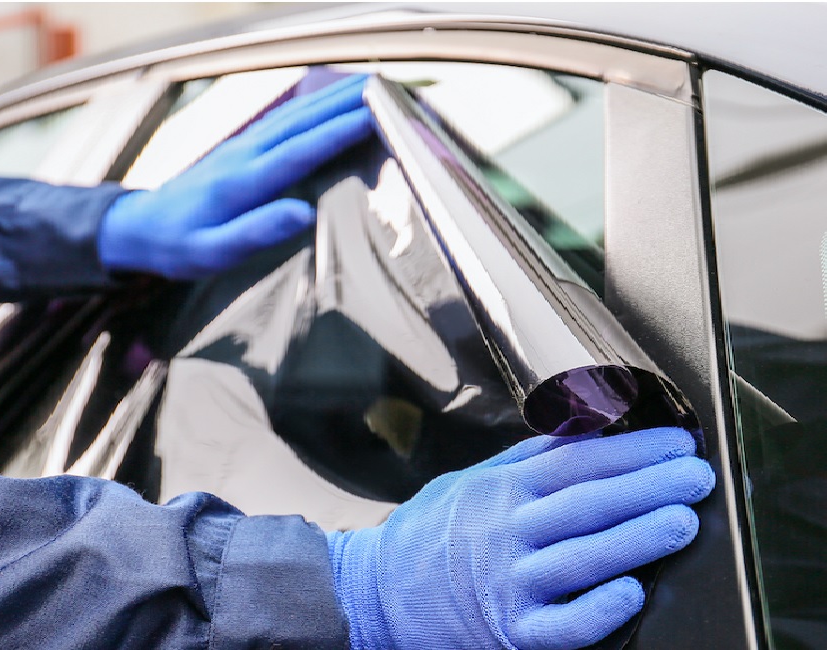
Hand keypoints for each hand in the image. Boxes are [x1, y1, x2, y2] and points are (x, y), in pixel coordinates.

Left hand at [98, 74, 371, 279]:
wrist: (138, 228)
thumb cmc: (177, 246)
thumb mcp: (210, 253)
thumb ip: (254, 232)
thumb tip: (301, 213)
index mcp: (241, 182)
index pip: (300, 150)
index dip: (339, 132)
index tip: (376, 117)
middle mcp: (244, 154)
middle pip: (303, 120)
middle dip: (346, 103)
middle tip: (389, 90)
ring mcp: (241, 146)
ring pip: (295, 114)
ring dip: (333, 98)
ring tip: (371, 87)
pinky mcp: (240, 148)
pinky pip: (284, 119)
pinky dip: (313, 106)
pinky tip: (330, 101)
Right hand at [326, 427, 715, 649]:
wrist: (376, 594)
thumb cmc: (430, 533)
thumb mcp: (471, 480)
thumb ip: (528, 457)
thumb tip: (585, 426)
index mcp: (502, 490)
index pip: (576, 462)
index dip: (631, 450)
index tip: (675, 442)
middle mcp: (507, 533)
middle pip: (587, 504)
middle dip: (647, 486)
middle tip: (695, 475)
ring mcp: (508, 584)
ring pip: (582, 558)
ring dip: (636, 538)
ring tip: (681, 520)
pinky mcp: (511, 632)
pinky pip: (561, 627)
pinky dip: (597, 611)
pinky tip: (631, 593)